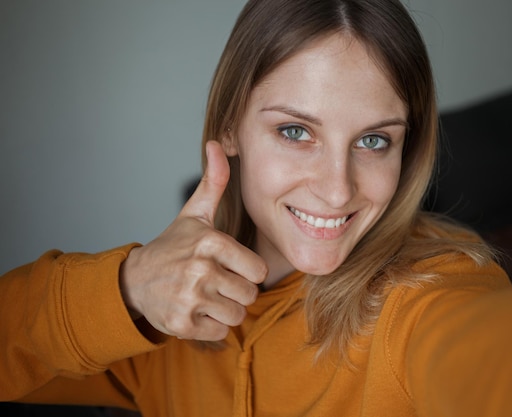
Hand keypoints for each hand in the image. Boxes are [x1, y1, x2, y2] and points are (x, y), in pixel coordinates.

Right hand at [120, 141, 267, 340]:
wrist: (135, 280)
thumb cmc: (173, 246)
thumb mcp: (194, 214)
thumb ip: (214, 182)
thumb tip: (218, 144)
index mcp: (210, 242)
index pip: (257, 271)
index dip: (247, 271)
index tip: (230, 266)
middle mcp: (199, 270)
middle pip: (249, 295)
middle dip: (237, 292)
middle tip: (216, 283)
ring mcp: (189, 298)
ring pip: (237, 315)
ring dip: (226, 310)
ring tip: (206, 296)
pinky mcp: (181, 324)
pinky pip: (220, 333)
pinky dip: (211, 326)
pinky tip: (195, 310)